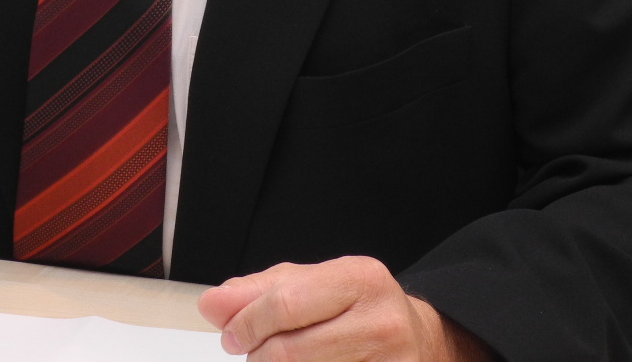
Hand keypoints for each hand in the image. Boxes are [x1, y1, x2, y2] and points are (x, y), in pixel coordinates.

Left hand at [197, 256, 491, 361]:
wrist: (418, 339)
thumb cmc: (356, 307)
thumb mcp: (313, 284)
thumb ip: (258, 291)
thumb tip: (213, 304)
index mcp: (361, 278)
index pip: (287, 304)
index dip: (247, 323)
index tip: (231, 334)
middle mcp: (383, 321)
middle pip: (292, 351)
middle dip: (259, 353)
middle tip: (252, 350)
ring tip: (281, 357)